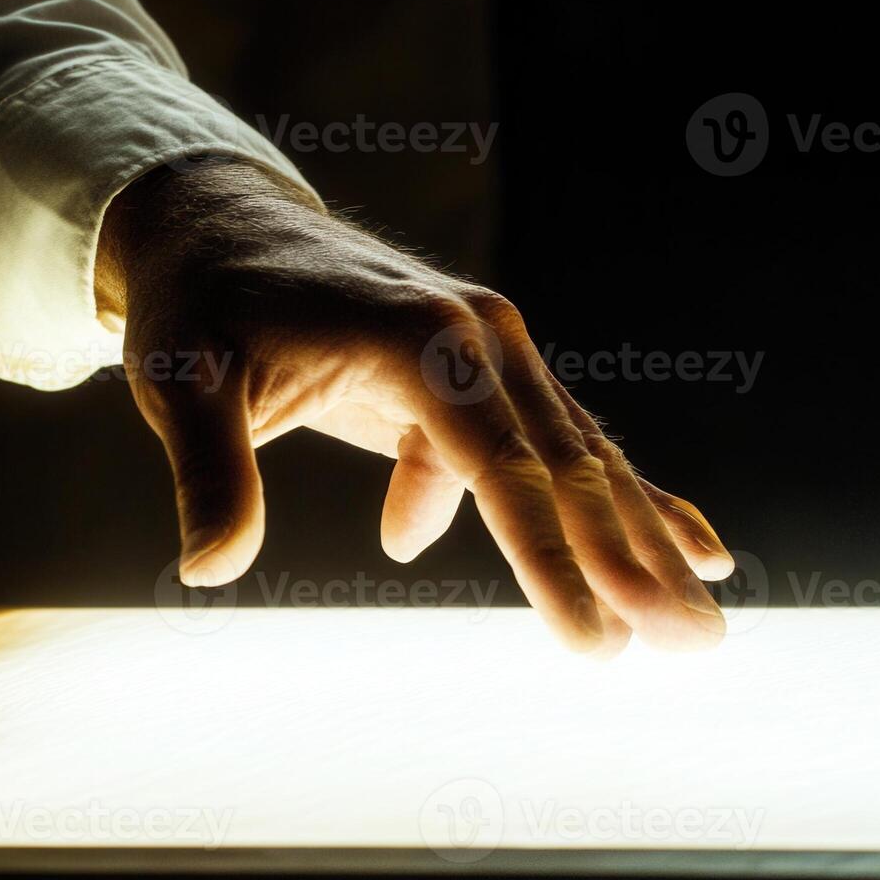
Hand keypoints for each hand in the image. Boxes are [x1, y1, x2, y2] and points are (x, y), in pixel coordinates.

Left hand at [96, 160, 733, 654]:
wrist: (217, 231)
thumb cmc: (199, 309)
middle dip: (629, 561)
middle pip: (566, 463)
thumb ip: (208, 473)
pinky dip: (623, 494)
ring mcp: (492, 345)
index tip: (594, 641)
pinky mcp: (484, 369)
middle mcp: (477, 333)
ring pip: (580, 457)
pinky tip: (686, 542)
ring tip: (697, 626)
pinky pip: (562, 441)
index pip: (497, 466)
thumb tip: (209, 569)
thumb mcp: (182, 385)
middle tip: (693, 647)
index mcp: (416, 338)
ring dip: (639, 542)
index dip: (547, 559)